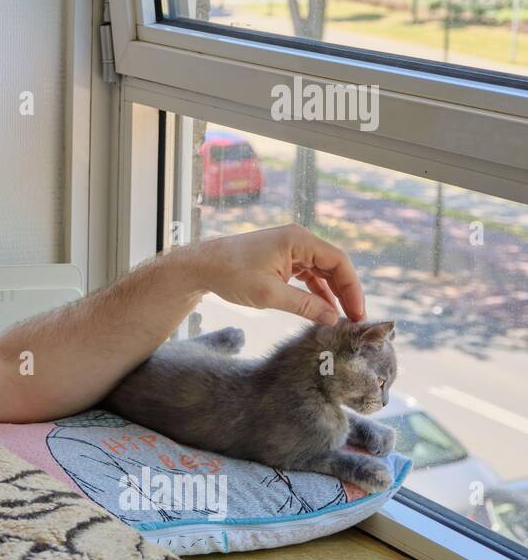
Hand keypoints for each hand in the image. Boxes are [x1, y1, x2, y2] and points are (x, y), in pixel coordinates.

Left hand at [186, 224, 365, 325]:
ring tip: (341, 318)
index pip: (338, 261)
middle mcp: (297, 240)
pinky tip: (323, 309)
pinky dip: (316, 291)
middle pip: (333, 265)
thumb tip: (333, 319)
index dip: (352, 287)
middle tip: (354, 319)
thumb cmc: (231, 274)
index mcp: (297, 240)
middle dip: (345, 292)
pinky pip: (307, 274)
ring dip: (332, 293)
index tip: (358, 312)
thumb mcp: (269, 294)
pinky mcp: (281, 259)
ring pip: (321, 271)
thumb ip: (304, 306)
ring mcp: (289, 249)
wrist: (201, 267)